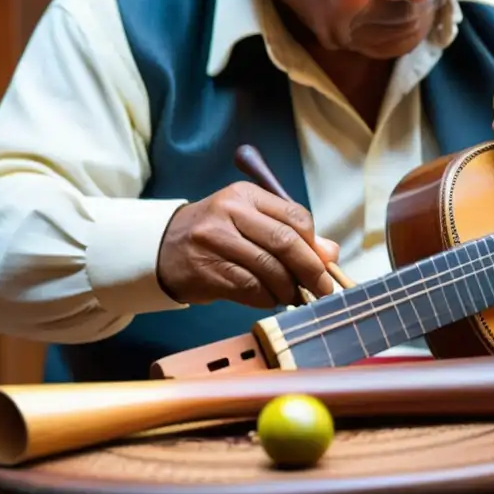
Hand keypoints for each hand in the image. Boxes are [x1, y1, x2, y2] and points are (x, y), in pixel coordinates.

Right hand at [157, 182, 339, 308]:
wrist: (162, 248)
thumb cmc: (218, 234)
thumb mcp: (251, 222)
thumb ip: (291, 234)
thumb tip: (330, 254)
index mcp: (246, 194)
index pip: (295, 216)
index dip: (314, 244)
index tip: (323, 263)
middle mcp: (230, 212)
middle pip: (285, 242)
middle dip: (310, 269)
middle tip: (323, 289)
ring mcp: (215, 240)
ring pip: (269, 269)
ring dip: (289, 289)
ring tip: (295, 296)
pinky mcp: (206, 269)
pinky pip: (250, 288)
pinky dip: (267, 298)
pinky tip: (270, 299)